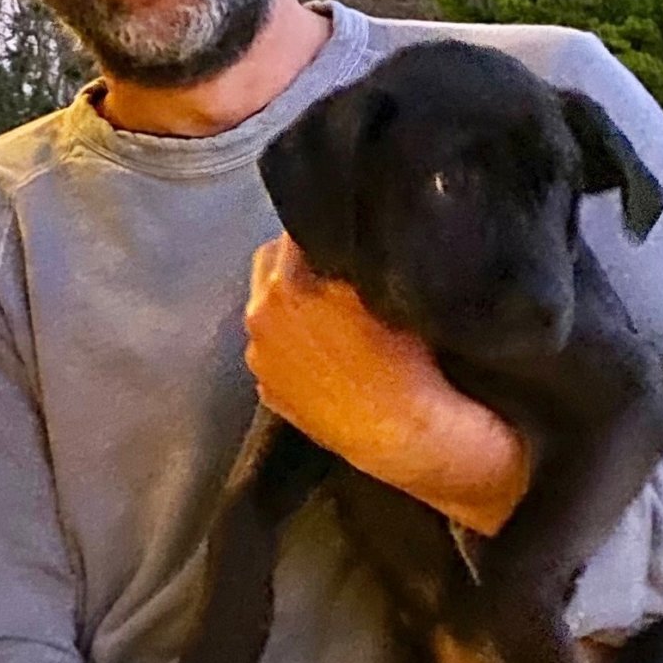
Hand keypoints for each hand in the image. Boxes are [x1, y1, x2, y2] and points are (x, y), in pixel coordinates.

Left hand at [242, 236, 528, 534]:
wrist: (403, 431)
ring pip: (267, 314)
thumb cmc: (403, 355)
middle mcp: (259, 319)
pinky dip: (290, 348)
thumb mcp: (380, 288)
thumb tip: (340, 236)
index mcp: (284, 285)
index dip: (318, 230)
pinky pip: (273, 355)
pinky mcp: (267, 393)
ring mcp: (259, 361)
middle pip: (268, 268)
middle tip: (329, 269)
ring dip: (288, 307)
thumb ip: (347, 257)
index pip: (291, 234)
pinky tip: (322, 357)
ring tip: (326, 316)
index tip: (337, 235)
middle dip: (294, 263)